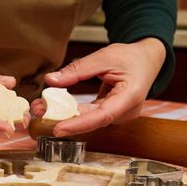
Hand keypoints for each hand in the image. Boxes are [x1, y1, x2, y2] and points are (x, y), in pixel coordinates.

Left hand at [31, 38, 165, 136]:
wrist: (148, 60)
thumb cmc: (131, 57)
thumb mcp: (104, 56)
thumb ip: (78, 70)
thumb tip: (51, 80)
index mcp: (130, 97)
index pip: (103, 116)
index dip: (79, 124)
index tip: (58, 128)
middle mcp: (126, 112)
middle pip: (92, 121)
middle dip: (63, 118)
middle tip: (38, 111)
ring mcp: (119, 115)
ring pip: (89, 120)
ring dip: (65, 115)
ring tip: (41, 107)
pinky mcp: (111, 114)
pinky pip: (90, 115)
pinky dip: (73, 112)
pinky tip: (54, 107)